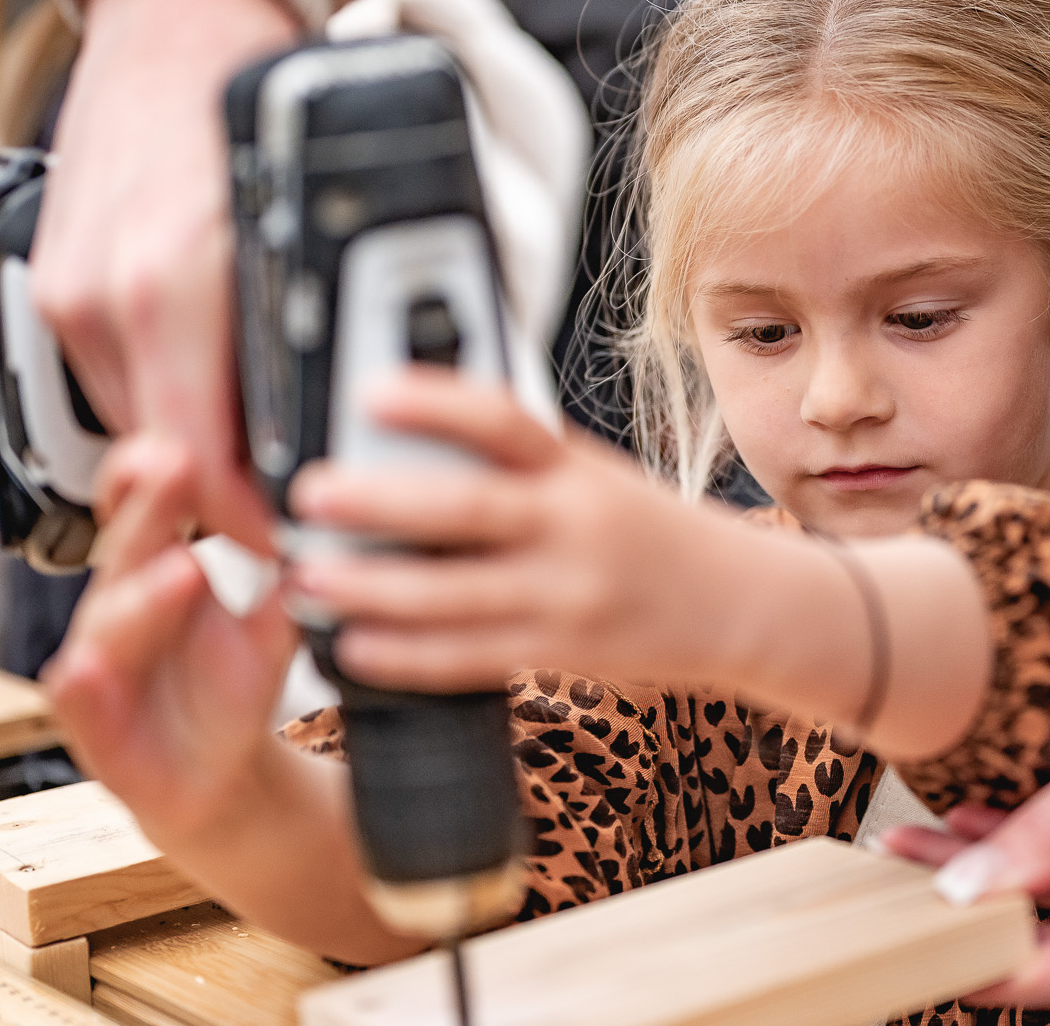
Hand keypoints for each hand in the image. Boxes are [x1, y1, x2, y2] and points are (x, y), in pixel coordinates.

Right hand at [31, 0, 298, 555]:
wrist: (180, 11)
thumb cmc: (263, 100)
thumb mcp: (324, 214)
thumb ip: (337, 320)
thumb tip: (383, 411)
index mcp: (180, 286)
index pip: (210, 466)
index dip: (263, 524)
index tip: (312, 541)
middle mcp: (109, 296)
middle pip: (173, 460)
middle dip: (239, 493)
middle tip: (310, 507)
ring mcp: (70, 291)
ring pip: (140, 424)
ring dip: (202, 449)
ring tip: (273, 448)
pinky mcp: (57, 281)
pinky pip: (110, 378)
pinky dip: (166, 396)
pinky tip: (220, 383)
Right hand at [42, 435, 298, 843]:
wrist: (220, 773)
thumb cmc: (235, 678)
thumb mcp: (274, 610)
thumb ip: (276, 555)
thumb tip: (298, 490)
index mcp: (156, 566)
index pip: (142, 504)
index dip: (151, 470)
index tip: (186, 436)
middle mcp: (120, 607)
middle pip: (126, 548)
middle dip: (150, 507)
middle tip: (179, 465)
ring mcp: (104, 667)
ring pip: (108, 624)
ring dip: (141, 595)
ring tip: (181, 569)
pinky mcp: (99, 732)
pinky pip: (80, 706)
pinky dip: (85, 688)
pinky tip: (89, 668)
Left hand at [285, 368, 768, 692]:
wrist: (740, 603)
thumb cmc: (651, 533)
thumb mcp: (596, 477)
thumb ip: (521, 464)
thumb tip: (418, 437)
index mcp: (578, 469)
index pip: (504, 420)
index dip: (437, 402)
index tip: (371, 392)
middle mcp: (575, 527)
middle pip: (466, 510)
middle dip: (379, 502)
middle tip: (311, 493)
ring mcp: (568, 594)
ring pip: (454, 594)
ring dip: (371, 587)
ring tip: (309, 577)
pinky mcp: (562, 652)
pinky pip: (469, 657)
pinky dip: (405, 654)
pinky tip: (355, 645)